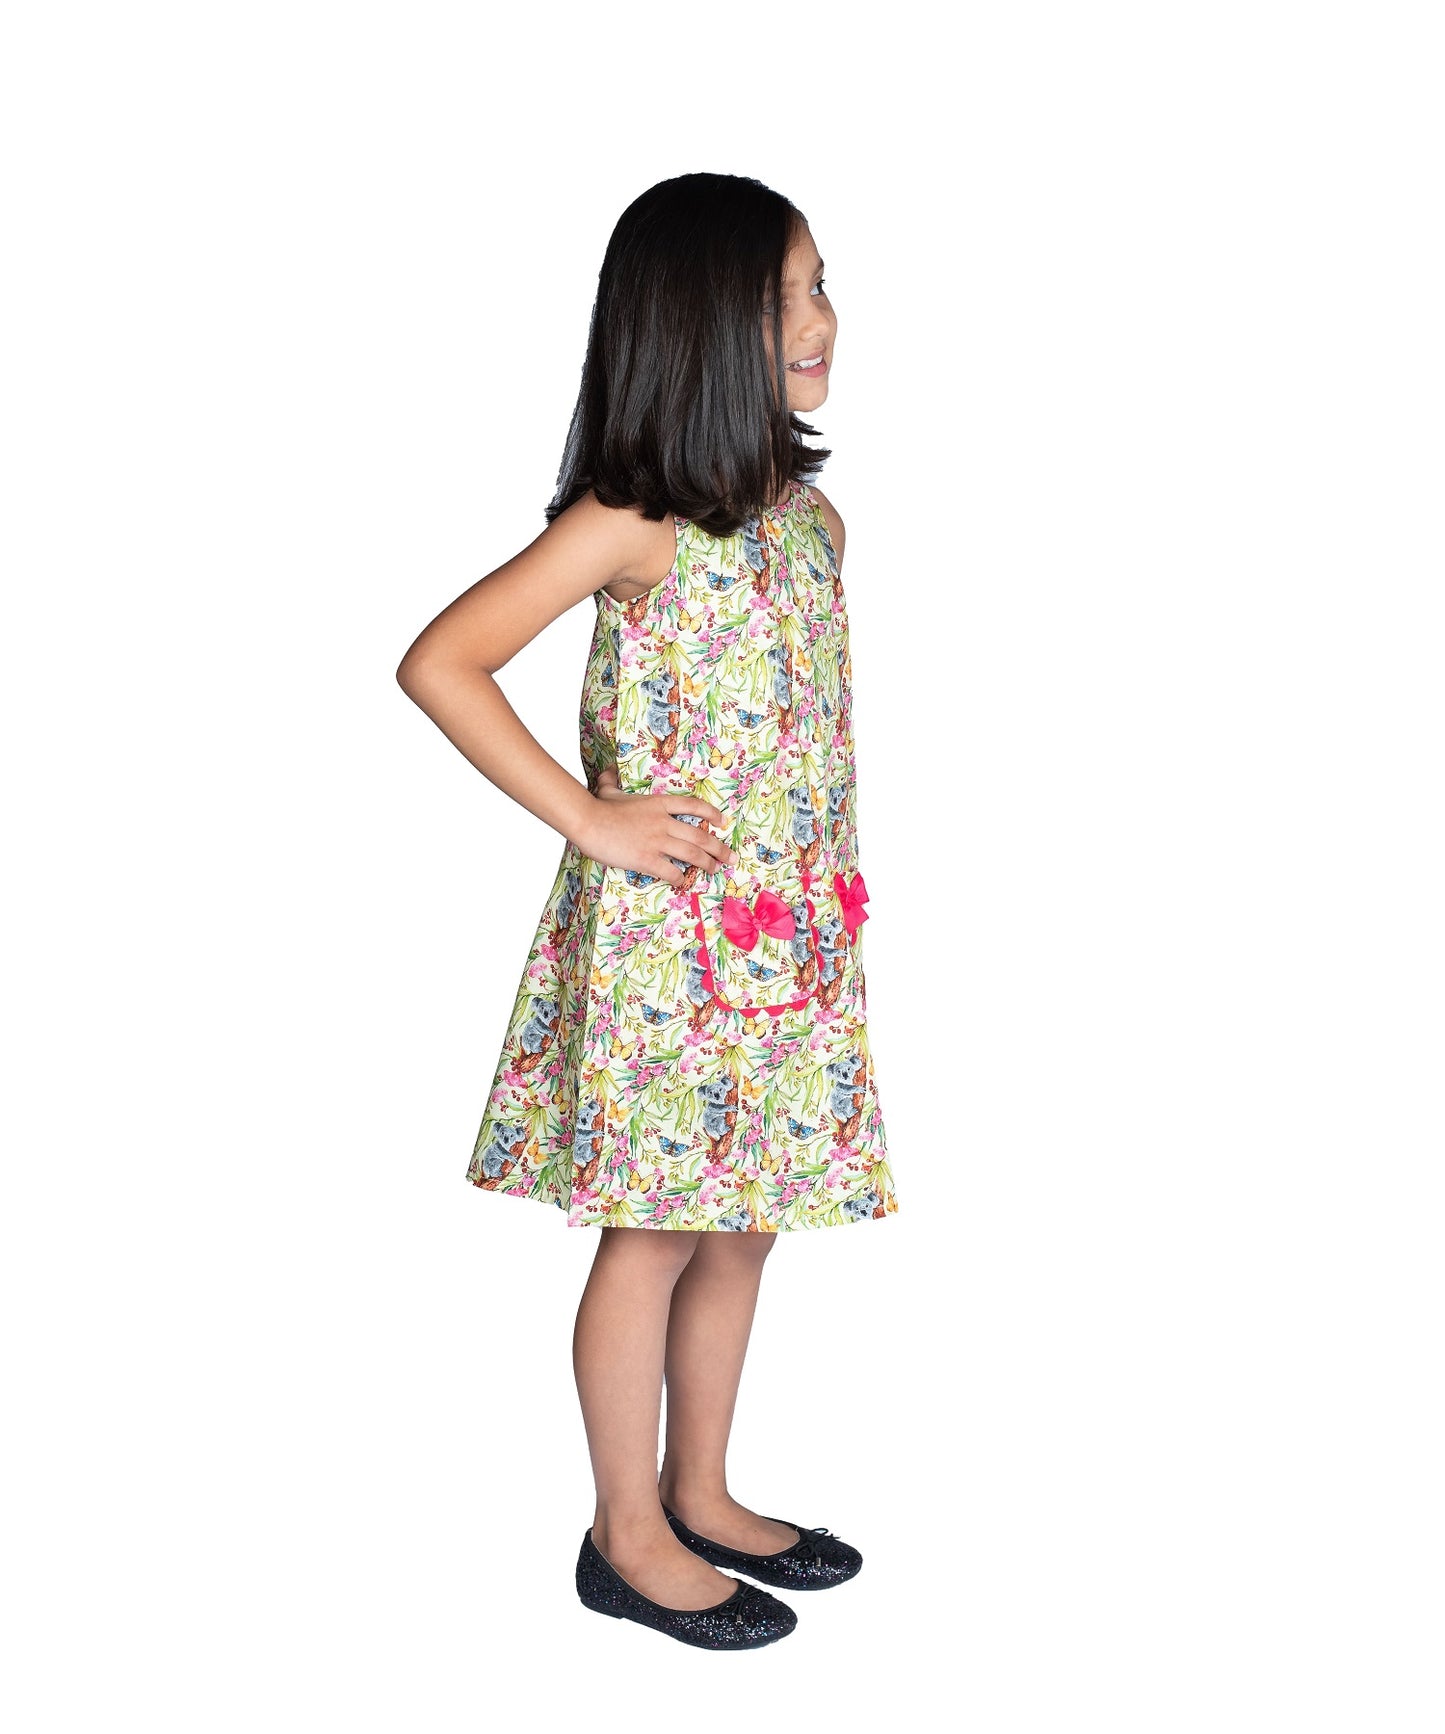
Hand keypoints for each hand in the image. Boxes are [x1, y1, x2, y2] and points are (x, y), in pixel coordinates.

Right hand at [583, 765, 737, 886]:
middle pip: (700, 836)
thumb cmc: (598, 806)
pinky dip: (681, 878)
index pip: (693, 806)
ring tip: (714, 870)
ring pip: (692, 854)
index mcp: (658, 804)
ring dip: (706, 864)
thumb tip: (608, 768)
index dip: (712, 813)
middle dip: (719, 848)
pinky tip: (684, 882)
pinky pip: (672, 871)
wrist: (588, 821)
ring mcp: (657, 841)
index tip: (723, 821)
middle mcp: (664, 822)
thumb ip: (612, 779)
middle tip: (730, 858)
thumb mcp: (608, 789)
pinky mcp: (647, 859)